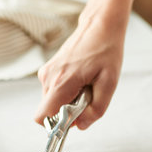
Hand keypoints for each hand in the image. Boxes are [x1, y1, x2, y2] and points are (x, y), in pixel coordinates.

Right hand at [34, 10, 127, 129]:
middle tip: (87, 95)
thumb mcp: (109, 83)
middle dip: (67, 112)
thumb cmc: (106, 51)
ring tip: (86, 84)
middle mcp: (49, 78)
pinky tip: (81, 78)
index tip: (74, 118)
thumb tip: (80, 126)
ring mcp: (46, 72)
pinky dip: (67, 91)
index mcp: (61, 82)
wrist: (100, 26)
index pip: (42, 117)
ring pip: (52, 101)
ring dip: (68, 100)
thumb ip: (96, 109)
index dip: (56, 125)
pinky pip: (54, 91)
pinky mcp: (49, 70)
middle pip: (49, 111)